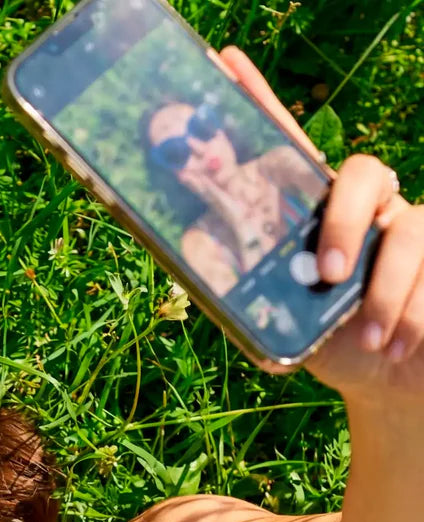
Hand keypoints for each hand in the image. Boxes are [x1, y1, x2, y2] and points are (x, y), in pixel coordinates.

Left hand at [219, 47, 423, 401]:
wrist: (387, 383)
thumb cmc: (329, 345)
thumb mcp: (279, 324)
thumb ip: (245, 293)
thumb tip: (194, 263)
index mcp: (309, 217)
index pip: (283, 148)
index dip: (258, 103)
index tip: (223, 61)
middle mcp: (360, 208)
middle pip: (359, 171)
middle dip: (343, 221)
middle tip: (325, 272)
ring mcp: (405, 224)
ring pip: (407, 226)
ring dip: (382, 290)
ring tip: (366, 336)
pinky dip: (410, 314)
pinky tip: (393, 346)